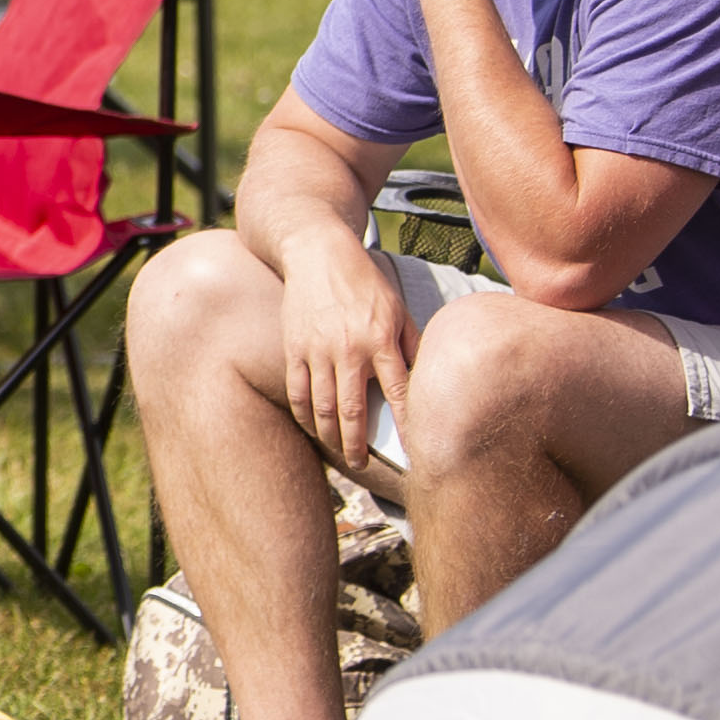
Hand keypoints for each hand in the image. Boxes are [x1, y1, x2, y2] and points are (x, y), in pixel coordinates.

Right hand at [279, 245, 418, 474]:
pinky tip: (314, 428)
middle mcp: (348, 350)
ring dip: (331, 437)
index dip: (405, 426)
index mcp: (380, 340)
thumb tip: (425, 379)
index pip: (397, 394)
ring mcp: (317, 351)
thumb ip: (411, 344)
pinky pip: (297, 392)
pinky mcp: (294, 349)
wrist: (318, 254)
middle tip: (364, 466)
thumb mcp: (397, 308)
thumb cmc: (364, 281)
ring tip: (341, 454)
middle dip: (358, 445)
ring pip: (323, 407)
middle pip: (353, 412)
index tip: (413, 451)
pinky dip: (305, 416)